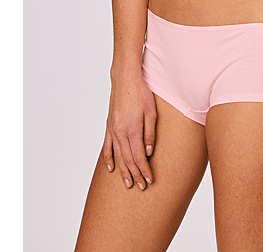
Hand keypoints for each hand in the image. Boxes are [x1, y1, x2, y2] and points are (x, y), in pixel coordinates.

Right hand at [102, 70, 156, 190]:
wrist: (125, 80)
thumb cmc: (141, 93)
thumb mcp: (151, 112)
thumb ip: (150, 133)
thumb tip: (149, 152)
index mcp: (133, 129)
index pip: (138, 156)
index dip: (144, 170)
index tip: (149, 180)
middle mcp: (120, 132)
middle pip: (128, 159)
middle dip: (135, 174)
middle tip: (141, 187)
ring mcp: (113, 129)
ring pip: (117, 156)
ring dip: (123, 171)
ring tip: (128, 183)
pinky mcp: (109, 126)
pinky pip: (107, 146)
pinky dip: (109, 158)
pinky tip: (111, 168)